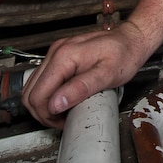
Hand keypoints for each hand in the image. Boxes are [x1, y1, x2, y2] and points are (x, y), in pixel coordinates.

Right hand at [21, 0, 162, 127]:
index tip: (63, 122)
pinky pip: (43, 79)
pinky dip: (48, 94)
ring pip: (33, 86)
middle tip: (61, 121)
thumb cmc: (124, 55)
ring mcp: (56, 52)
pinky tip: (63, 100)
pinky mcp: (60, 55)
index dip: (46, 114)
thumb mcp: (107, 75)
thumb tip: (55, 104)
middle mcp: (56, 52)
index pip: (38, 94)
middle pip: (30, 92)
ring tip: (63, 113)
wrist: (131, 40)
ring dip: (43, 104)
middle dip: (42, 112)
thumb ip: (80, 88)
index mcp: (64, 56)